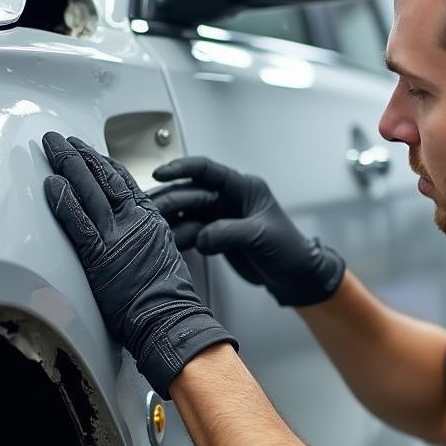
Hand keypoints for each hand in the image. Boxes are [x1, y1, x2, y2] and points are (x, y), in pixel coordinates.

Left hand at [42, 133, 236, 394]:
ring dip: (67, 165)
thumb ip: (146, 239)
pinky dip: (64, 201)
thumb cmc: (168, 299)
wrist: (170, 319)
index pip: (124, 182)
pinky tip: (52, 184)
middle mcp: (134, 222)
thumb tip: (133, 239)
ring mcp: (117, 237)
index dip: (103, 163)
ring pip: (89, 191)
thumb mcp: (164, 256)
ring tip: (52, 147)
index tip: (89, 150)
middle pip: (103, 178)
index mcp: (151, 221)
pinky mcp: (100, 256)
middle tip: (61, 140)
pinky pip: (77, 222)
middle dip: (79, 155)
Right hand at [150, 157, 344, 306]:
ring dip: (171, 220)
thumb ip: (229, 233)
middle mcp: (229, 200)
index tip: (161, 173)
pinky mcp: (215, 237)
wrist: (295, 277)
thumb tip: (202, 237)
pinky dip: (179, 236)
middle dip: (170, 199)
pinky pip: (191, 232)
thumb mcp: (261, 236)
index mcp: (244, 188)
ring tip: (152, 226)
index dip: (182, 168)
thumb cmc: (289, 250)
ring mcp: (220, 218)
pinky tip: (166, 241)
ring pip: (187, 213)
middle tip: (150, 210)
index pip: (208, 171)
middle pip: (191, 193)